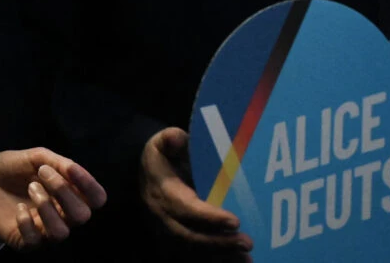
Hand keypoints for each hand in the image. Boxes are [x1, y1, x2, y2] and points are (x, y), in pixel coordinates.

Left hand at [0, 147, 106, 249]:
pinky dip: (27, 222)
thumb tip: (75, 171)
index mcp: (69, 193)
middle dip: (63, 191)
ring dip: (47, 207)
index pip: (97, 199)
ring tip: (31, 188)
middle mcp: (62, 215)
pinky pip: (35, 242)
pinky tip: (18, 208)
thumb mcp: (37, 157)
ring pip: (61, 232)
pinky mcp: (24, 242)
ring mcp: (44, 230)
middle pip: (82, 215)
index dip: (90, 186)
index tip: (70, 168)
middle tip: (41, 173)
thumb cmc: (13, 168)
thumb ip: (59, 163)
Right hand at [140, 127, 251, 255]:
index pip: (187, 209)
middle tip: (247, 242)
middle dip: (220, 242)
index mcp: (164, 194)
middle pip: (192, 237)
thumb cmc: (161, 157)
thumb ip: (171, 139)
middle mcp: (165, 219)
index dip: (210, 217)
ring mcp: (170, 233)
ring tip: (247, 258)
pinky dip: (216, 259)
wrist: (142, 175)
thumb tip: (176, 138)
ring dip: (221, 255)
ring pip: (195, 251)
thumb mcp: (162, 142)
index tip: (235, 221)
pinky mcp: (176, 242)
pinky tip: (239, 262)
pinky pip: (196, 255)